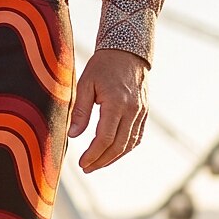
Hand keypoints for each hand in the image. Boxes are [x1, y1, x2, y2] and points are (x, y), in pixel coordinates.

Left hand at [68, 49, 148, 172]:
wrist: (128, 50)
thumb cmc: (103, 66)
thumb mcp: (85, 84)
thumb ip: (80, 111)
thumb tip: (73, 136)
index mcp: (116, 102)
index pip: (105, 138)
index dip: (93, 154)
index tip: (82, 163)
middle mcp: (132, 109)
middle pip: (118, 145)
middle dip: (101, 160)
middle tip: (87, 168)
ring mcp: (141, 112)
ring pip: (129, 144)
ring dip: (113, 158)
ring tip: (97, 164)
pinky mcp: (144, 112)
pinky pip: (137, 137)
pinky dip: (125, 149)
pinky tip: (112, 154)